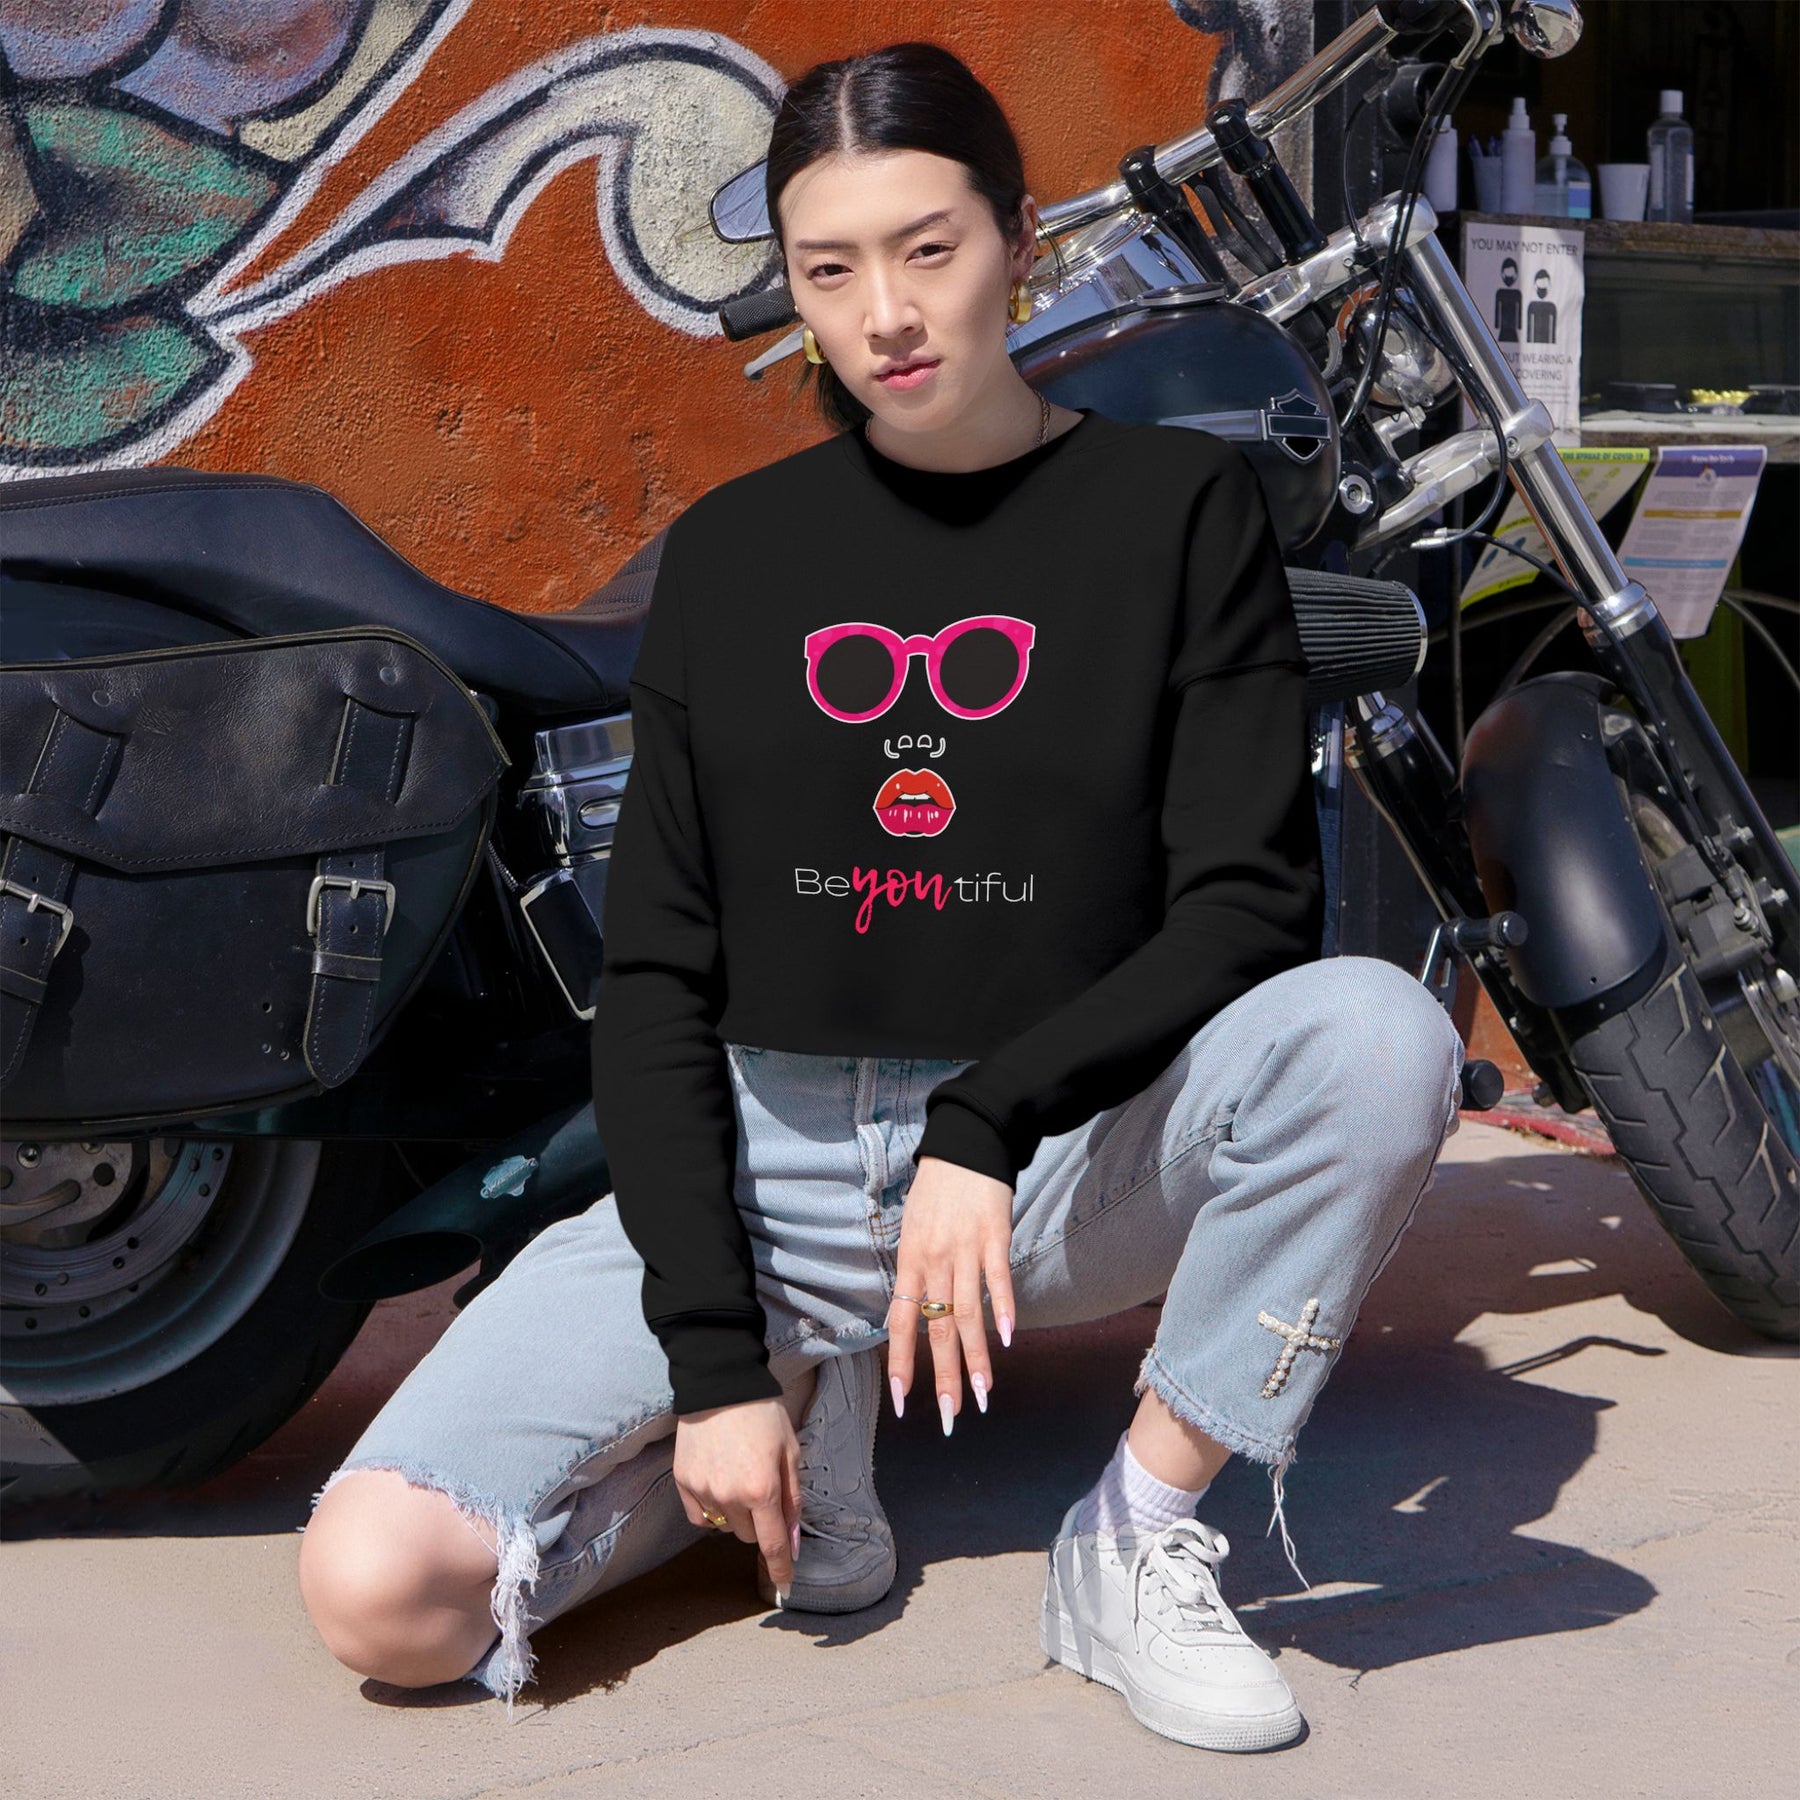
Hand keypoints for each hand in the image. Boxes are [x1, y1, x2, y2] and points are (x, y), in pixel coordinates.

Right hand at [672, 1396, 801, 1595]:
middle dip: (760, 1522)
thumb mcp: (790, 1452)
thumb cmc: (763, 1414)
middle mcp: (730, 1497)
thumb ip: (792, 1499)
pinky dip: (711, 1509)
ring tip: (739, 1476)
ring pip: (725, 1526)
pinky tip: (718, 1483)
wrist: (721, 1383)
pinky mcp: (683, 1482)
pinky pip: (700, 1517)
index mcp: (763, 1490)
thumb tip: (791, 1541)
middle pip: (748, 1535)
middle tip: (763, 1490)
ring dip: (736, 1513)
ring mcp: (703, 1491)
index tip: (784, 1584)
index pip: (772, 1545)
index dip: (780, 1568)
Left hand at [886, 1153, 1016, 1433]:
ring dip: (976, 1360)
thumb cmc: (936, 1192)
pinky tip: (1008, 1339)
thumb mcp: (912, 1230)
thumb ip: (916, 1272)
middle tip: (950, 1418)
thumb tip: (915, 1313)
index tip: (901, 1403)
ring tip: (984, 1396)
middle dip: (943, 1379)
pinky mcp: (995, 1237)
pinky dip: (1003, 1309)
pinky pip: (997, 1279)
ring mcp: (965, 1250)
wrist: (964, 1146)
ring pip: (968, 1314)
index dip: (901, 1364)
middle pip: (937, 1330)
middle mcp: (934, 1260)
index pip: (900, 1322)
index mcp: (910, 1261)